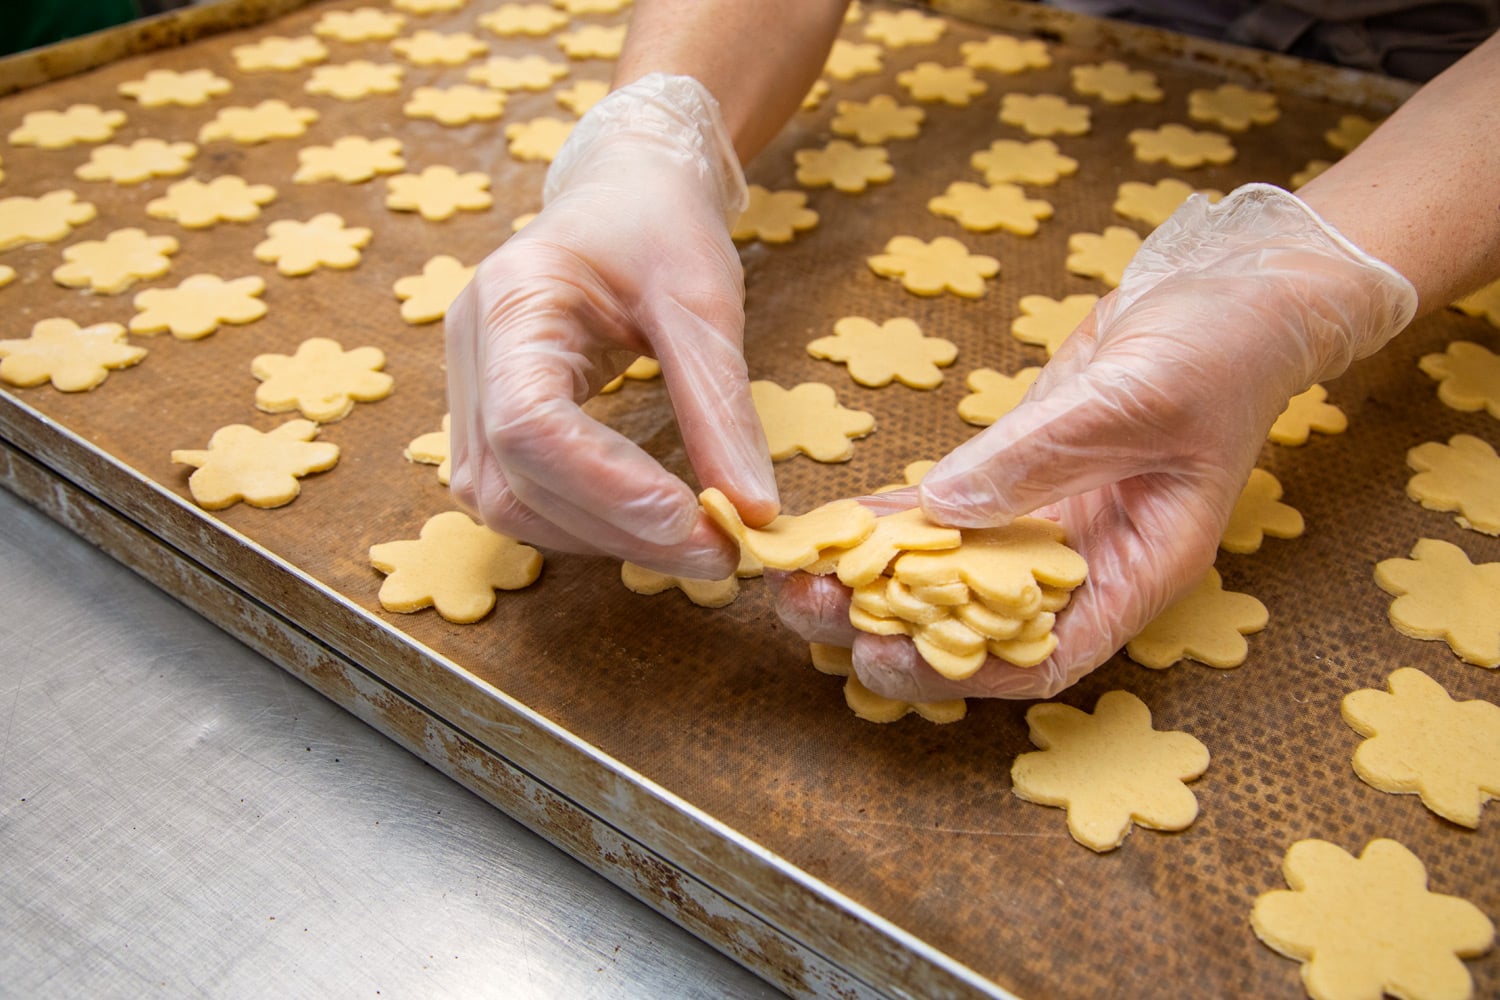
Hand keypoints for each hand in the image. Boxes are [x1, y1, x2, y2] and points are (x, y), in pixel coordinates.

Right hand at [446, 74, 777, 579]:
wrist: (623, 190)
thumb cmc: (659, 225)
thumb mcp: (704, 302)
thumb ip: (720, 409)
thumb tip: (753, 510)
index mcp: (512, 299)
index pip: (529, 424)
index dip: (606, 489)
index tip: (695, 522)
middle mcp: (469, 349)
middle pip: (514, 482)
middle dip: (618, 530)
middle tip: (717, 554)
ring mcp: (468, 388)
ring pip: (507, 505)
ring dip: (600, 539)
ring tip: (692, 544)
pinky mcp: (486, 417)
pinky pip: (517, 496)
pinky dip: (583, 523)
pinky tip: (644, 522)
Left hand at [772, 184, 1416, 700]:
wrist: (1233, 295)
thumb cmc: (1218, 350)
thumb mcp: (1135, 399)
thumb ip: (1039, 456)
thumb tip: (942, 508)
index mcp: (1138, 569)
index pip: (1046, 656)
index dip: (962, 672)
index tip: (880, 661)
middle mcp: (1087, 561)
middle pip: (980, 625)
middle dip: (890, 626)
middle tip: (804, 609)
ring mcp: (1047, 523)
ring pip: (950, 574)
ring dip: (873, 578)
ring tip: (793, 573)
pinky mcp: (1017, 477)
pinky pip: (944, 513)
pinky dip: (890, 521)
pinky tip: (832, 522)